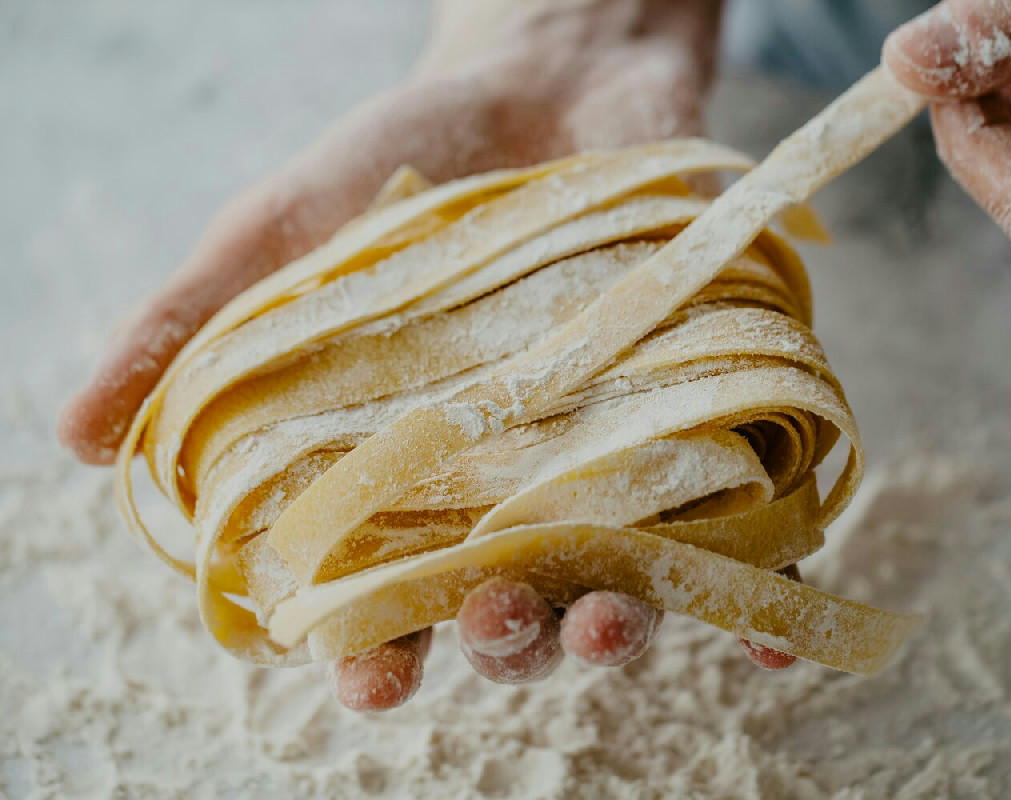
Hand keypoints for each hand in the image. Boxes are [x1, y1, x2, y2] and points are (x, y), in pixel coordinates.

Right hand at [59, 0, 798, 710]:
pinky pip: (739, 514)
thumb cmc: (411, 157)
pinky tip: (771, 642)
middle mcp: (517, 480)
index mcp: (412, 466)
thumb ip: (192, 325)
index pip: (385, 592)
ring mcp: (613, 449)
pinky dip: (760, 583)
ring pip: (620, 574)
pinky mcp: (705, 405)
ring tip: (609, 622)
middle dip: (504, 637)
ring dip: (620, 622)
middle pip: (511, 599)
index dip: (373, 649)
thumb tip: (75, 436)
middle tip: (492, 627)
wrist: (556, 71)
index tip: (371, 678)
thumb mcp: (286, 228)